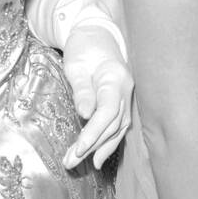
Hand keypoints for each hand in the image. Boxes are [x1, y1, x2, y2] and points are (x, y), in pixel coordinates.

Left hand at [61, 25, 132, 168]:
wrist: (96, 35)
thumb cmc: (83, 47)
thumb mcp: (76, 65)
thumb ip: (82, 90)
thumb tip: (85, 114)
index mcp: (115, 78)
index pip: (109, 110)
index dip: (95, 132)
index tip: (78, 148)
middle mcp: (126, 90)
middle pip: (113, 124)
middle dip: (92, 146)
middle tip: (70, 162)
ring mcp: (127, 96)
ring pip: (118, 128)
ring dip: (100, 148)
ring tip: (79, 163)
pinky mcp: (122, 102)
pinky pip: (119, 125)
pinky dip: (109, 142)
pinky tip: (98, 157)